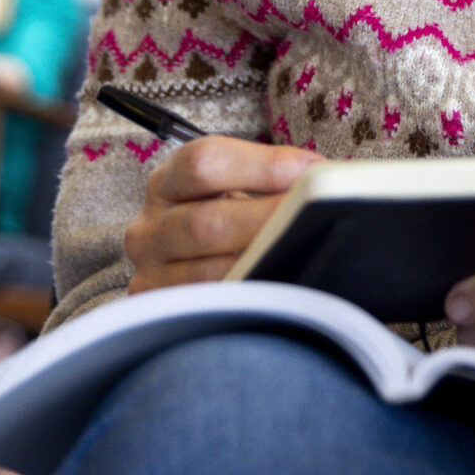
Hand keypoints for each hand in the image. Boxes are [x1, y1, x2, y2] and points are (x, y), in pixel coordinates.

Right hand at [125, 136, 316, 292]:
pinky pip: (212, 307)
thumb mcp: (230, 190)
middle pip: (206, 222)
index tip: (311, 171)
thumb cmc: (218, 220)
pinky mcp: (164, 312)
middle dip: (267, 219)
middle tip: (313, 217)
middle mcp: (149, 227)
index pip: (207, 162)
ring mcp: (150, 274)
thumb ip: (268, 179)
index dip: (264, 165)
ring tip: (303, 253)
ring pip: (209, 273)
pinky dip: (251, 296)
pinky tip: (282, 288)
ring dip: (262, 263)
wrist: (177, 267)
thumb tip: (324, 177)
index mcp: (168, 182)